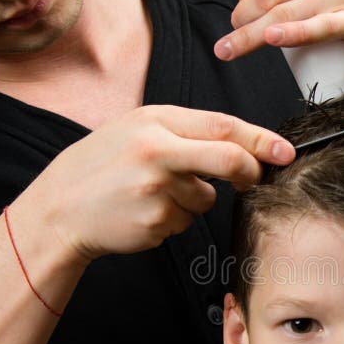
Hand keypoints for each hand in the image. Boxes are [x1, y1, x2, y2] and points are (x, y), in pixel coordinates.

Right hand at [19, 105, 294, 262]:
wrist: (58, 210)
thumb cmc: (101, 167)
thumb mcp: (135, 130)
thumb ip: (184, 132)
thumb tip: (239, 145)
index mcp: (154, 122)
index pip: (223, 126)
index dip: (260, 140)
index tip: (285, 152)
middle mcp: (157, 151)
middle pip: (229, 160)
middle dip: (251, 172)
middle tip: (253, 180)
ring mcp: (156, 189)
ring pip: (205, 198)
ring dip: (192, 200)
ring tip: (152, 194)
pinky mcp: (155, 222)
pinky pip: (185, 221)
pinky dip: (173, 219)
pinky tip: (142, 212)